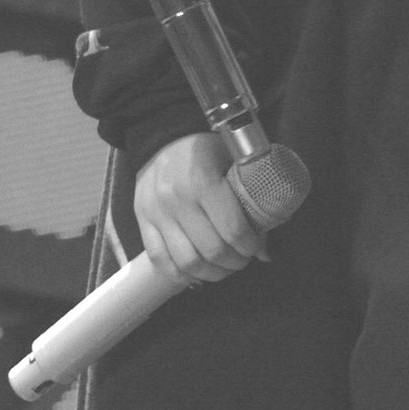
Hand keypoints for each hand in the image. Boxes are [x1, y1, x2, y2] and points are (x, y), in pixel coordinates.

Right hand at [134, 133, 269, 283]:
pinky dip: (180, 275)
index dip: (251, 246)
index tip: (258, 247)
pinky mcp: (142, 221)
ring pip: (187, 262)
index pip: (232, 229)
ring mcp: (156, 213)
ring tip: (224, 268)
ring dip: (211, 274)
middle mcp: (177, 200)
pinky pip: (160, 261)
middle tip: (244, 258)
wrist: (163, 134)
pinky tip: (197, 274)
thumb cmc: (206, 145)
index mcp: (203, 180)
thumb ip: (249, 198)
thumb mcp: (232, 159)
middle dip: (235, 262)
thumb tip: (266, 245)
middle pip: (212, 250)